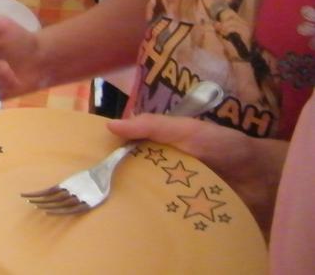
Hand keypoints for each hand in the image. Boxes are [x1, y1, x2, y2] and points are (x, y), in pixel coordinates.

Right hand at [106, 114, 287, 229]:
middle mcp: (161, 170)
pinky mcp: (185, 215)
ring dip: (134, 204)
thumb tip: (110, 126)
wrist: (263, 178)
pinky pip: (164, 218)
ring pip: (144, 199)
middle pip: (130, 176)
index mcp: (158, 147)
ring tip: (111, 210)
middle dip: (116, 183)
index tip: (86, 160)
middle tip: (95, 189)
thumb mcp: (187, 129)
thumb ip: (153, 125)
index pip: (125, 149)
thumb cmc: (225, 146)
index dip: (107, 153)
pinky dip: (155, 221)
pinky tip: (140, 224)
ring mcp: (172, 194)